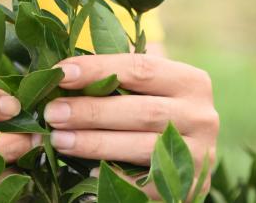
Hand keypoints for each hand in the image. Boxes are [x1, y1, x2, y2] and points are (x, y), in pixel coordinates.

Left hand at [44, 53, 218, 198]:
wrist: (185, 162)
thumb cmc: (153, 112)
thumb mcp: (146, 90)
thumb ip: (116, 77)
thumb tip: (62, 71)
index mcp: (191, 81)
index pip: (140, 68)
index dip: (99, 69)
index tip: (62, 73)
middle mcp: (202, 116)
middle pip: (140, 110)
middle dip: (91, 111)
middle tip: (53, 112)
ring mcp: (200, 154)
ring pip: (140, 146)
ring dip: (94, 143)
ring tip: (59, 140)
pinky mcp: (190, 187)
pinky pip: (145, 183)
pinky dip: (112, 176)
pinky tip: (83, 172)